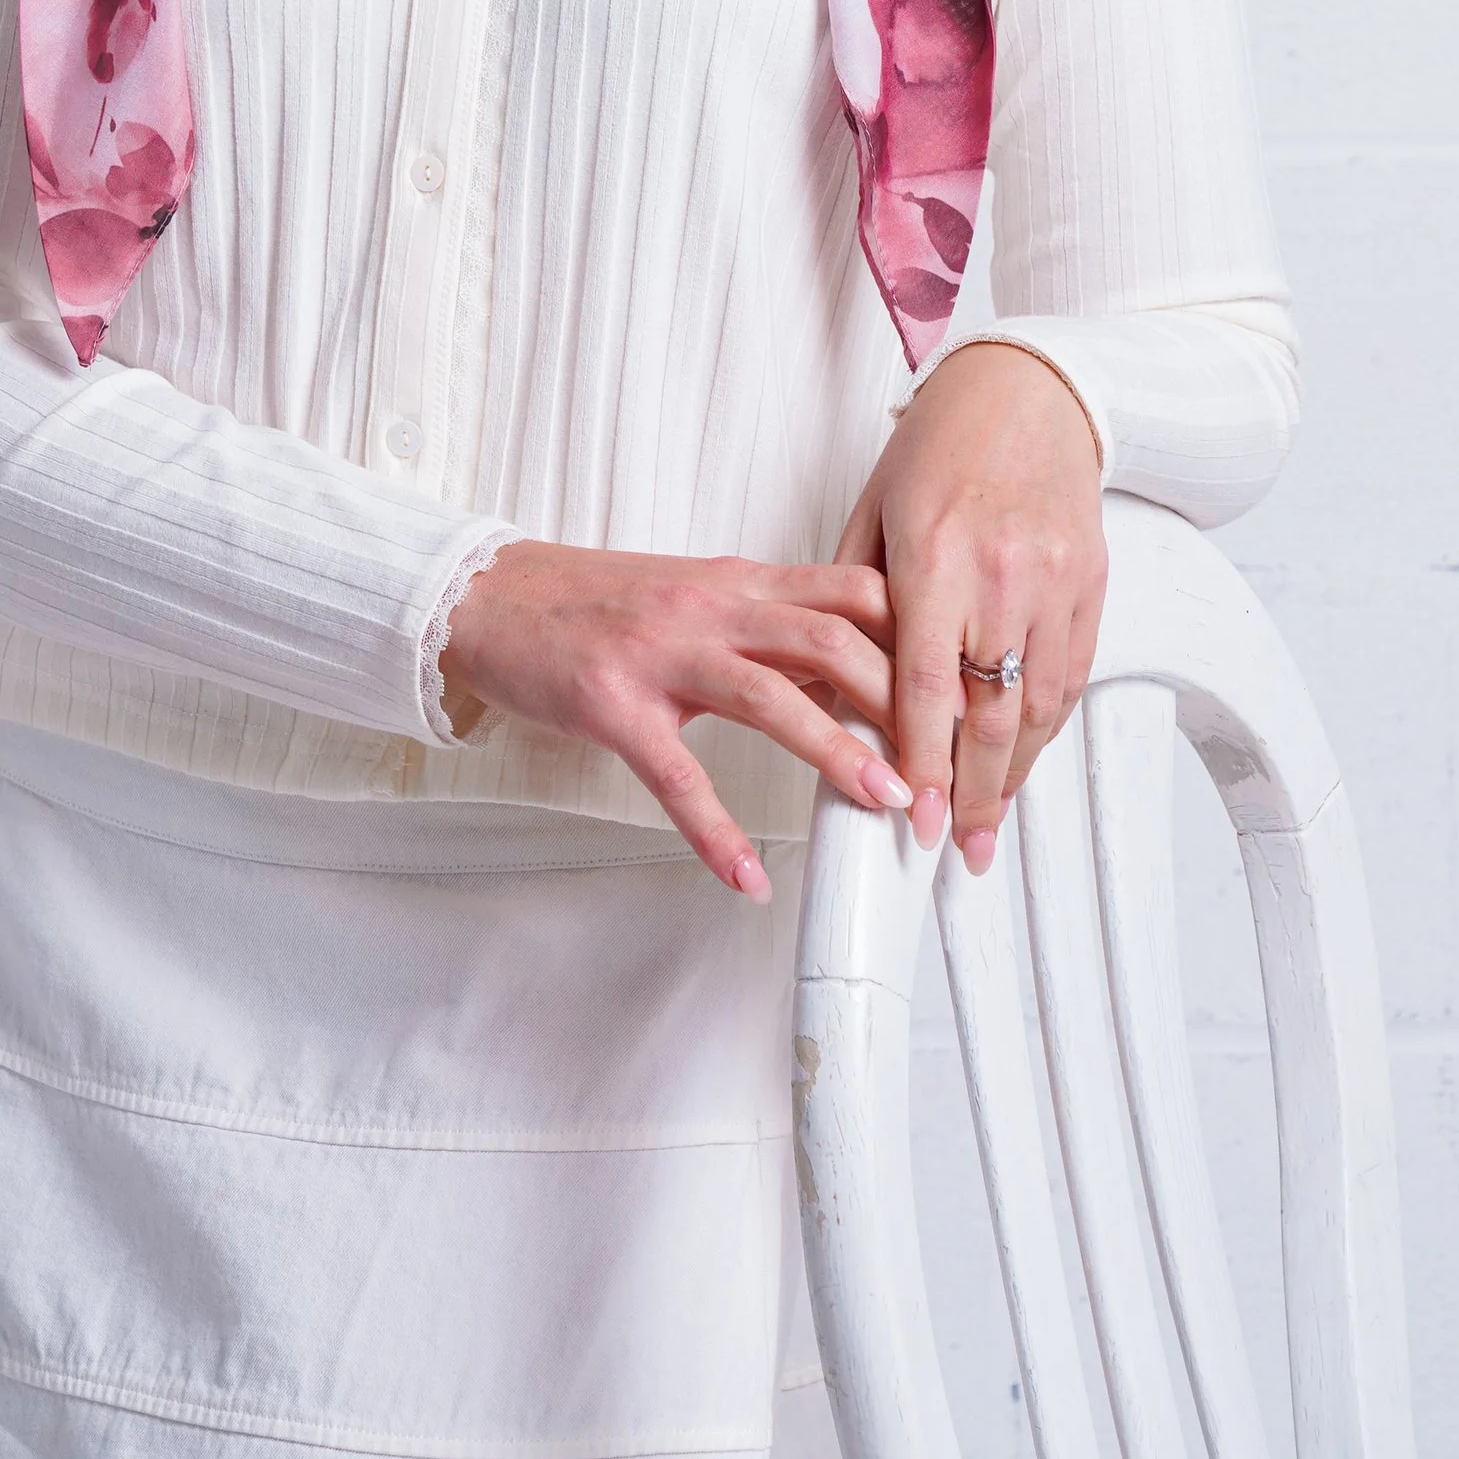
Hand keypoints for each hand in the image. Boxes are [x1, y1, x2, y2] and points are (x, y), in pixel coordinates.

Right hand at [437, 541, 912, 898]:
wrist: (491, 596)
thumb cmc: (597, 602)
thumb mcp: (696, 596)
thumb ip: (770, 624)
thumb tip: (854, 670)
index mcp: (738, 582)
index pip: (855, 592)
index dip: (919, 639)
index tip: (966, 695)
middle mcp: (710, 608)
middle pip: (832, 638)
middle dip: (902, 704)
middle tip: (947, 767)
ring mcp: (660, 654)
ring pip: (770, 696)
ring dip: (837, 751)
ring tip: (886, 801)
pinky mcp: (611, 705)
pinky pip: (676, 775)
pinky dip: (716, 833)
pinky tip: (747, 876)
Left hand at [834, 344, 1107, 879]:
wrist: (1028, 393)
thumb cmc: (940, 447)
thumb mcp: (871, 513)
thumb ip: (850, 604)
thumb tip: (822, 684)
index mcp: (935, 557)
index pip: (926, 686)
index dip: (922, 764)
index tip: (914, 818)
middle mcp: (1001, 575)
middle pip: (989, 714)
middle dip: (971, 796)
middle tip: (954, 846)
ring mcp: (1056, 582)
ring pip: (1038, 707)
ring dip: (1013, 776)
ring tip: (986, 822)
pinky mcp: (1092, 584)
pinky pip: (1071, 677)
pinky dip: (1046, 729)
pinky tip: (1022, 760)